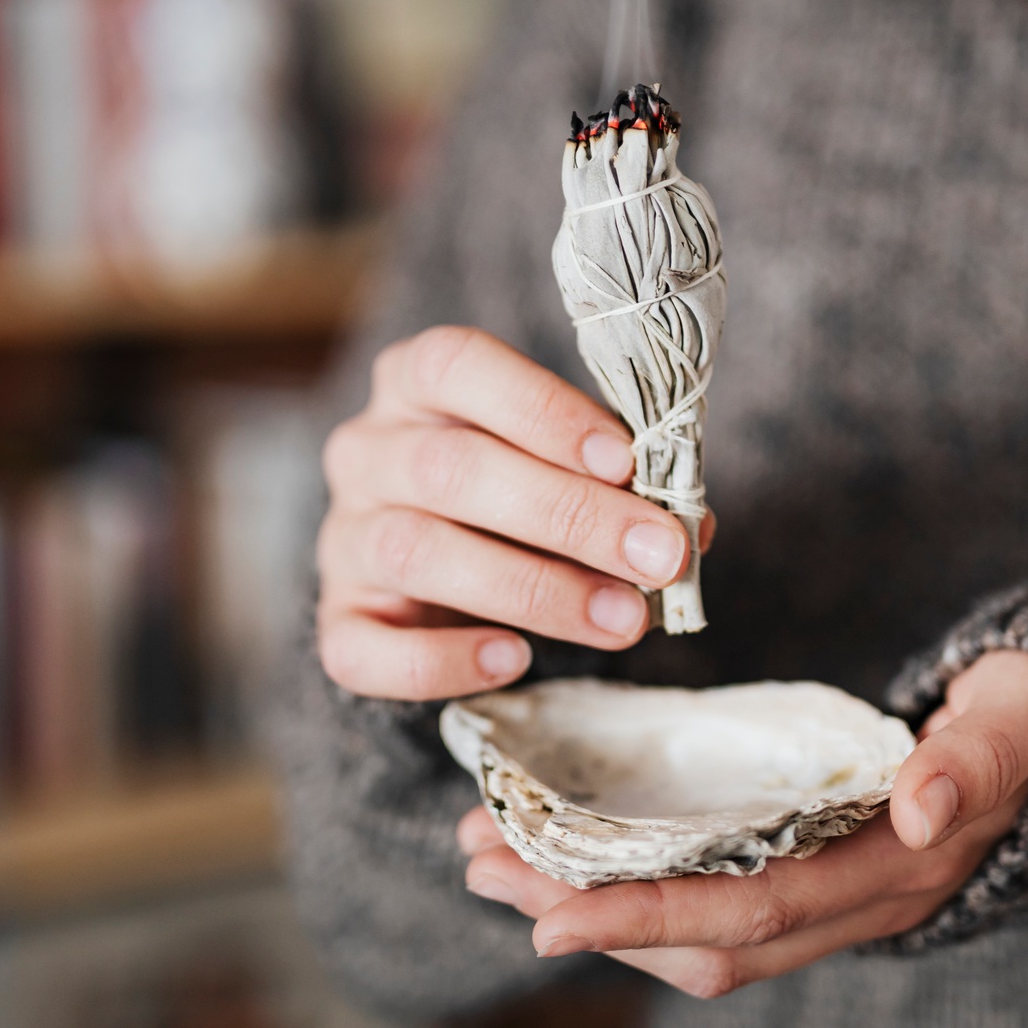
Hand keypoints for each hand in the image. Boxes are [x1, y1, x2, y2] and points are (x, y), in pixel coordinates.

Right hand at [318, 326, 711, 699]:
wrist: (442, 574)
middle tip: (656, 555)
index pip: (457, 366)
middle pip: (451, 468)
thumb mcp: (562, 463)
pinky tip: (513, 659)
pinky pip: (363, 650)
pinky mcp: (338, 620)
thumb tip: (689, 528)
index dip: (543, 410)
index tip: (625, 460)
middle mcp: (366, 451)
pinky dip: (442, 661)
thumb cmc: (518, 493)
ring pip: (416, 552)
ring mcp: (343, 536)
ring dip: (534, 589)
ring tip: (621, 619)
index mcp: (415, 383)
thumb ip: (617, 481)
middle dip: (568, 514)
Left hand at [461, 651, 1027, 998]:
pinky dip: (630, 888)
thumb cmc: (1026, 715)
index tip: (550, 913)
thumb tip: (920, 805)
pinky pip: (707, 898)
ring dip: (593, 905)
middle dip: (589, 915)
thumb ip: (973, 758)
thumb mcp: (1013, 720)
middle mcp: (852, 904)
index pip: (755, 911)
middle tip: (483, 867)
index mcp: (893, 872)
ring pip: (695, 930)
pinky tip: (567, 853)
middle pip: (703, 937)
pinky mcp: (803, 869)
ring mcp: (827, 895)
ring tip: (494, 862)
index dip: (651, 918)